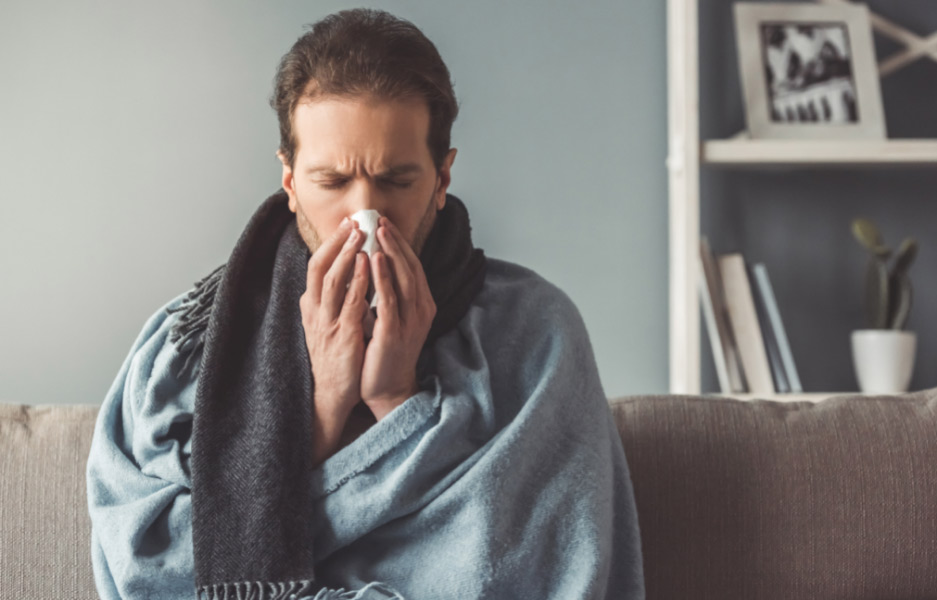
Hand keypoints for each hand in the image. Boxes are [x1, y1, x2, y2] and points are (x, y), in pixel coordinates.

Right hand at [300, 218, 370, 461]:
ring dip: (346, 255)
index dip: (330, 243)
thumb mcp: (328, 322)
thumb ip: (333, 299)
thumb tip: (345, 271)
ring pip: (332, 281)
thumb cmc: (335, 356)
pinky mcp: (343, 337)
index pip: (315, 266)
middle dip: (336, 242)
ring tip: (360, 234)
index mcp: (311, 306)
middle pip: (320, 267)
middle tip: (353, 221)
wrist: (332, 394)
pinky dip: (357, 281)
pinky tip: (368, 265)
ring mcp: (327, 324)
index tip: (346, 224)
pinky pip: (350, 304)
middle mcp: (315, 312)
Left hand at [360, 217, 435, 419]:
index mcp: (422, 305)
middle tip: (379, 219)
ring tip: (378, 232)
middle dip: (394, 241)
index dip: (399, 243)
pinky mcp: (394, 332)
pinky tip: (374, 260)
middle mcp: (420, 310)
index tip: (384, 223)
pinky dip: (383, 278)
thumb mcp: (392, 318)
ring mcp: (409, 321)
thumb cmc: (385, 352)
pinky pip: (389, 299)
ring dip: (390, 252)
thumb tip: (375, 265)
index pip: (412, 266)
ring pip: (403, 279)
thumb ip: (389, 294)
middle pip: (410, 267)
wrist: (388, 389)